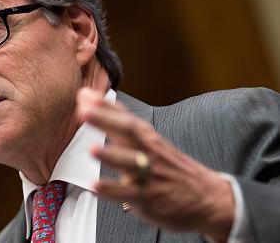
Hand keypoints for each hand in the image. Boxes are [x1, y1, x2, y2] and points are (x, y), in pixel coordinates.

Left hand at [76, 88, 233, 240]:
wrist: (208, 198)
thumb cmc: (170, 166)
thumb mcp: (149, 140)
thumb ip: (118, 121)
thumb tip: (89, 99)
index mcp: (146, 137)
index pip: (125, 115)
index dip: (105, 105)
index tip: (84, 94)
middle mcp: (148, 151)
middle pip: (128, 131)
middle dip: (106, 120)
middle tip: (85, 111)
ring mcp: (149, 175)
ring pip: (129, 162)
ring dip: (110, 155)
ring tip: (91, 149)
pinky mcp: (149, 198)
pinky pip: (128, 194)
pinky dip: (112, 190)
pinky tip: (96, 187)